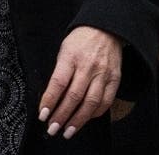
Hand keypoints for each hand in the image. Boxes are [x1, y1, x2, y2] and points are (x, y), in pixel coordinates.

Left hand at [38, 25, 122, 139]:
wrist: (107, 27)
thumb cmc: (81, 40)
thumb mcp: (64, 51)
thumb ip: (59, 74)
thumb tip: (52, 100)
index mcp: (72, 57)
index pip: (58, 83)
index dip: (49, 102)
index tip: (43, 115)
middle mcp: (89, 66)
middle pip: (74, 96)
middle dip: (62, 116)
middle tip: (53, 128)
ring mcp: (104, 72)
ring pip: (91, 102)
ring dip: (78, 119)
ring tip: (68, 130)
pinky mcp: (115, 77)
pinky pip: (107, 99)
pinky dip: (97, 112)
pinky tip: (87, 118)